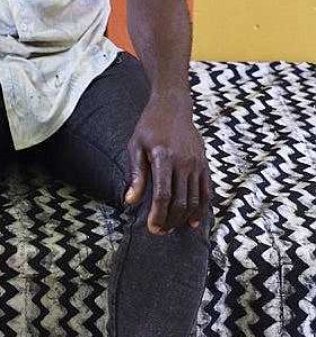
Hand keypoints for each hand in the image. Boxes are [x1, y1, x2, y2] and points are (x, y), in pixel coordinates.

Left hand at [124, 94, 211, 233]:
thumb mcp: (135, 145)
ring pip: (195, 200)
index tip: (152, 227)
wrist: (172, 106)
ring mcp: (197, 163)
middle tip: (160, 230)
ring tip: (172, 227)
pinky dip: (202, 209)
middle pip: (181, 201)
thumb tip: (130, 201)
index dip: (158, 215)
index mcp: (163, 156)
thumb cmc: (150, 126)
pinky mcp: (205, 164)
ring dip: (184, 218)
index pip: (163, 194)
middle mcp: (183, 161)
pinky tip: (194, 221)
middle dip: (170, 221)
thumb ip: (135, 174)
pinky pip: (206, 191)